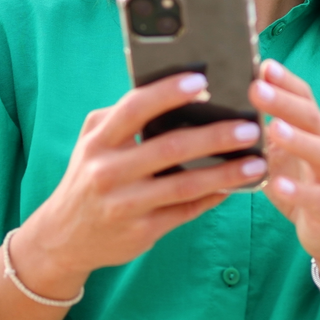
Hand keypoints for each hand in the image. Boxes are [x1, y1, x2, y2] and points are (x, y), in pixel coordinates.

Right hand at [18, 73, 269, 295]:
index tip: (202, 81)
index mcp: (98, 142)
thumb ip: (124, 118)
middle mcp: (108, 173)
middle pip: (170, 148)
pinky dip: (213, 198)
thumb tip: (179, 97)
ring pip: (185, 185)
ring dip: (225, 173)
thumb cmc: (89, 178)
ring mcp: (125, 206)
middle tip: (249, 127)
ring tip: (256, 162)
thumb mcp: (93, 143)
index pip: (134, 109)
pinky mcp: (141, 232)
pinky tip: (235, 187)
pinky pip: (185, 211)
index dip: (168, 93)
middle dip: (215, 136)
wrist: (63, 238)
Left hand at [249, 60, 319, 280]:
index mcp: (317, 132)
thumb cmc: (305, 187)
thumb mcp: (284, 156)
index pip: (305, 98)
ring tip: (272, 128)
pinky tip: (278, 184)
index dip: (286, 81)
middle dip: (285, 101)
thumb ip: (265, 133)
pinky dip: (297, 190)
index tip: (262, 64)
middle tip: (256, 88)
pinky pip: (317, 197)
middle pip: (312, 118)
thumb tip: (227, 108)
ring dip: (297, 139)